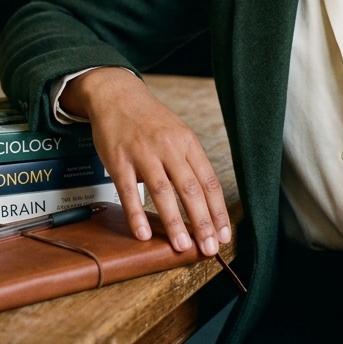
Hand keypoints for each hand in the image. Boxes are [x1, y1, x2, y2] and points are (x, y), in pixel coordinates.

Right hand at [59, 67, 230, 253]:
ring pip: (163, 191)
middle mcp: (169, 147)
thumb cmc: (151, 120)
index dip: (218, 210)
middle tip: (208, 248)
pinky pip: (128, 191)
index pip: (208, 181)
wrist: (118, 95)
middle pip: (190, 189)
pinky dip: (137, 214)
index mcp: (188, 142)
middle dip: (202, 222)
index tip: (224, 234)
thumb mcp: (178, 134)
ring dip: (174, 222)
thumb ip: (188, 163)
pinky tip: (143, 234)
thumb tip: (203, 201)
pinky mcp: (119, 159)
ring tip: (181, 246)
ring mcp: (144, 153)